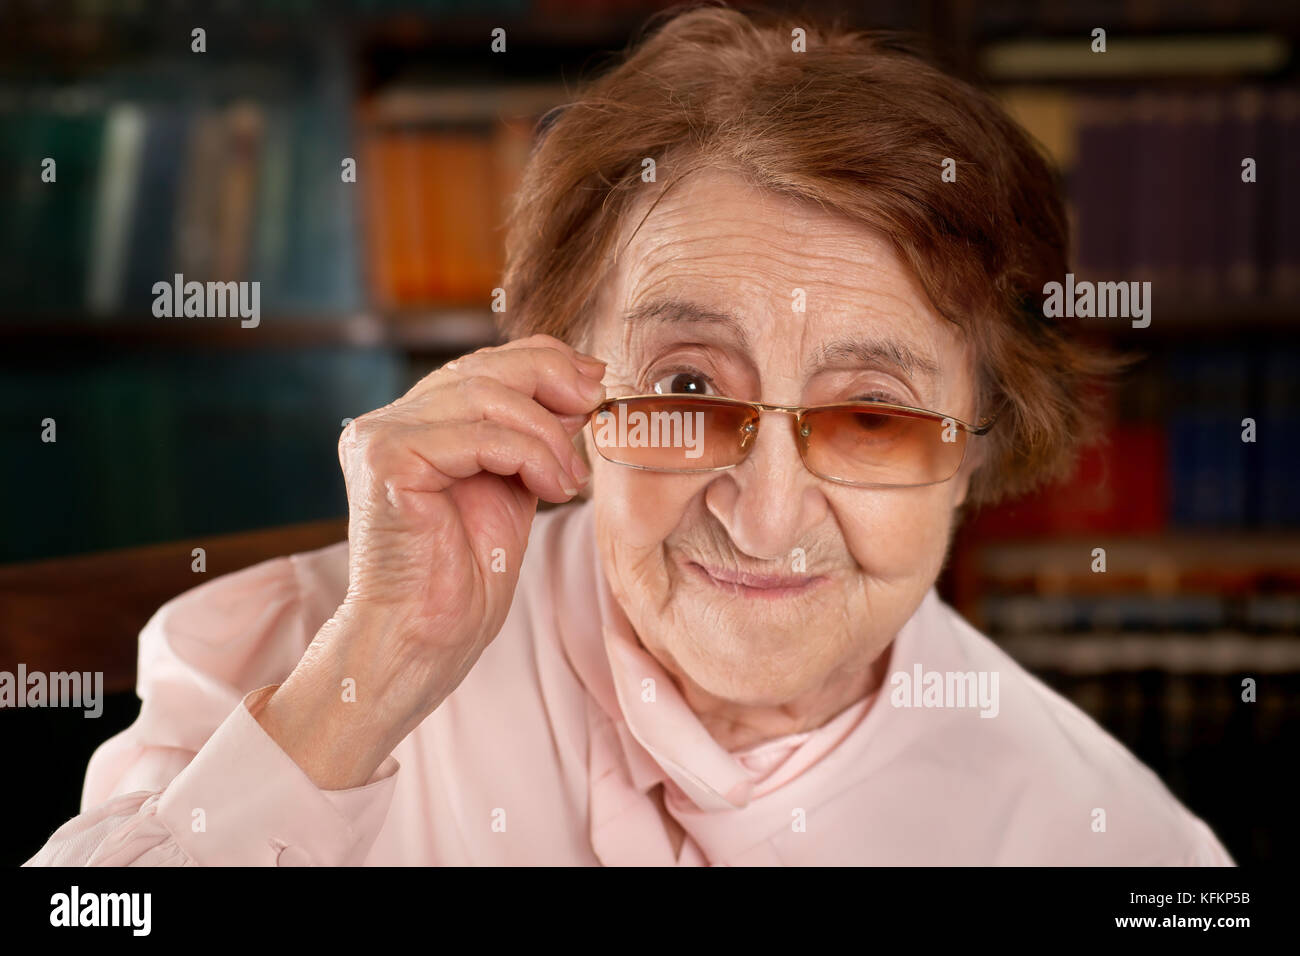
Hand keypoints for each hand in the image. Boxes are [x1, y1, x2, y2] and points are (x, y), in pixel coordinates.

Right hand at [257, 334, 605, 787]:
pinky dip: (530, 455)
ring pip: (484, 396)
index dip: (542, 361)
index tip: (594, 380)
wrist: (426, 641)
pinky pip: (478, 435)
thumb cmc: (467, 577)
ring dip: (545, 433)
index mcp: (411, 425)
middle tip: (594, 405)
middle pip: (482, 369)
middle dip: (550, 380)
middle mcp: (386, 424)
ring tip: (570, 478)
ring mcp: (379, 439)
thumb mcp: (513, 487)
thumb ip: (532, 436)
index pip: (480, 366)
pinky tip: (552, 488)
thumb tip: (581, 381)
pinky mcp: (386, 461)